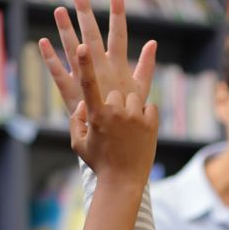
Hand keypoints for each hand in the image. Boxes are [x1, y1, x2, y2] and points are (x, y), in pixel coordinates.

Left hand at [39, 0, 156, 114]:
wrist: (116, 144)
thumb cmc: (128, 117)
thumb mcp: (140, 90)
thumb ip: (146, 66)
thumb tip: (152, 43)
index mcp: (118, 68)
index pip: (119, 36)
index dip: (118, 15)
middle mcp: (101, 71)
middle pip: (92, 36)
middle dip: (86, 14)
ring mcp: (84, 80)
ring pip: (72, 49)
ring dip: (65, 28)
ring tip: (59, 9)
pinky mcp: (70, 93)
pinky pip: (58, 72)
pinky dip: (50, 57)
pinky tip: (43, 41)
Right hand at [70, 43, 158, 188]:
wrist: (124, 181)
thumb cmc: (99, 163)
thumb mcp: (78, 144)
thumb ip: (76, 120)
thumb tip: (82, 104)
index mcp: (96, 116)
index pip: (88, 85)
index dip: (84, 65)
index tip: (82, 47)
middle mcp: (116, 113)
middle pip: (115, 95)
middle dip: (114, 106)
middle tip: (115, 128)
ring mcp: (135, 117)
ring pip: (133, 98)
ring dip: (130, 110)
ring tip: (128, 132)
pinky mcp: (152, 122)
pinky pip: (149, 107)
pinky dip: (145, 116)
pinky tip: (140, 133)